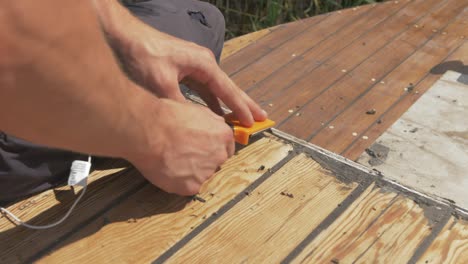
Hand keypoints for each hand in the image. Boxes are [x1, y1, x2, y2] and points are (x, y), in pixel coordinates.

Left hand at [115, 23, 266, 126]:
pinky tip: (214, 112)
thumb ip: (179, 105)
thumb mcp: (161, 84)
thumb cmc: (142, 54)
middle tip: (261, 117)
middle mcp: (202, 63)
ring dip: (227, 104)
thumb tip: (192, 125)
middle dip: (243, 104)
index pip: (227, 89)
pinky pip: (202, 88)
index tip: (252, 121)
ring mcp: (193, 65)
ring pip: (216, 89)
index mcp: (203, 64)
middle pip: (228, 87)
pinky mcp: (183, 69)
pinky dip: (210, 101)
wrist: (123, 37)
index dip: (240, 107)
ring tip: (242, 118)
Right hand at [128, 99, 234, 195]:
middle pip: (215, 162)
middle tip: (183, 153)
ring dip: (190, 171)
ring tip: (172, 159)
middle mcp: (219, 155)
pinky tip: (168, 169)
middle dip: (202, 159)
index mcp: (223, 135)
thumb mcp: (196, 109)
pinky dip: (179, 181)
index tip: (204, 148)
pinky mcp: (191, 187)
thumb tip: (214, 126)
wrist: (149, 131)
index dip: (213, 148)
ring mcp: (206, 173)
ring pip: (201, 175)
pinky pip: (188, 186)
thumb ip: (211, 122)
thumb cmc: (167, 117)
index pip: (227, 148)